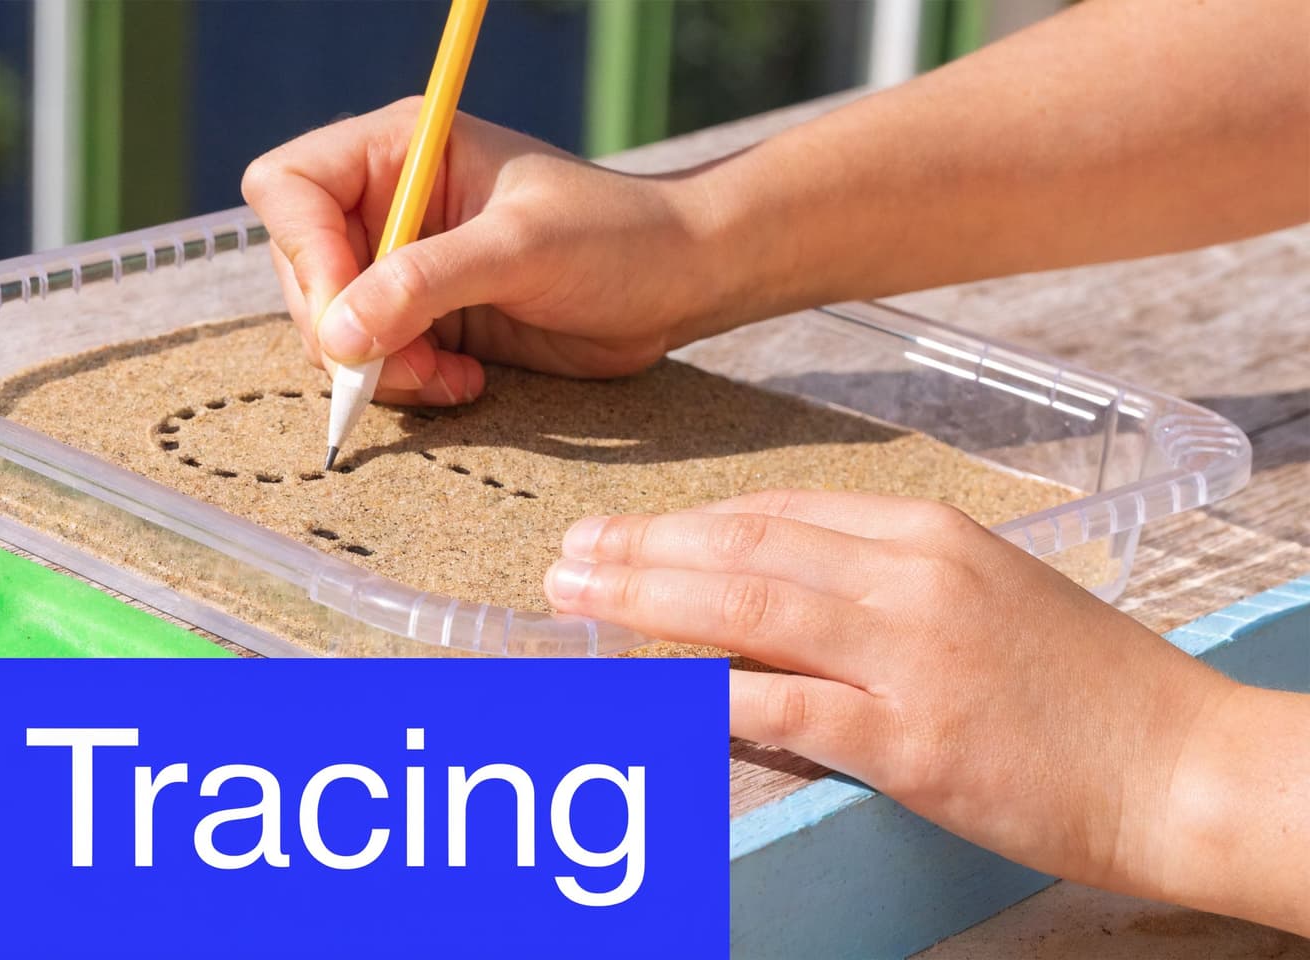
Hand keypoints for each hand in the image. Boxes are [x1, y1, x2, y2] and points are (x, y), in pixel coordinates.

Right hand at [240, 98, 731, 405]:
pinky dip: (406, 384)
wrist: (678, 283)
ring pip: (331, 327)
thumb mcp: (519, 250)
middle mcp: (389, 202)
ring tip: (449, 378)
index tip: (345, 316)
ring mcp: (402, 264)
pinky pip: (374, 361)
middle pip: (300, 270)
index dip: (303, 255)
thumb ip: (423, 284)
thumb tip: (338, 335)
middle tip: (407, 365)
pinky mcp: (424, 318)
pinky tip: (465, 383)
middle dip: (344, 330)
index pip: (291, 189)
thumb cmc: (615, 238)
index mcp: (401, 150)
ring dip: (380, 368)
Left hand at [541, 490, 1309, 929]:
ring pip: (747, 611)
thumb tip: (760, 621)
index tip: (618, 535)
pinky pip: (784, 707)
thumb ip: (872, 598)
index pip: (774, 514)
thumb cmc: (1082, 689)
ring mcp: (911, 656)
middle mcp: (911, 579)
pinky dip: (705, 698)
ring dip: (648, 604)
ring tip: (580, 605)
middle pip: (744, 549)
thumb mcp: (980, 603)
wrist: (1184, 764)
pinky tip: (650, 696)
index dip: (683, 525)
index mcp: (925, 535)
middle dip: (641, 553)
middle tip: (568, 560)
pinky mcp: (914, 739)